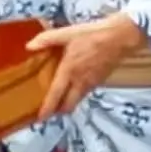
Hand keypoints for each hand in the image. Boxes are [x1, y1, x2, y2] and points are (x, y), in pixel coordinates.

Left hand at [28, 13, 143, 120]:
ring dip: (69, 103)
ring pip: (78, 100)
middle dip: (58, 111)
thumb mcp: (68, 33)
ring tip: (61, 98)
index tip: (40, 118)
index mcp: (69, 70)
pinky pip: (86, 92)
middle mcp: (80, 81)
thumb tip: (29, 46)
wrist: (121, 37)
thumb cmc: (94, 34)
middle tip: (49, 110)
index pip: (56, 95)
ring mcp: (92, 82)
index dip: (47, 109)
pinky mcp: (100, 80)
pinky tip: (76, 85)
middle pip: (69, 105)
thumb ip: (47, 39)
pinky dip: (78, 94)